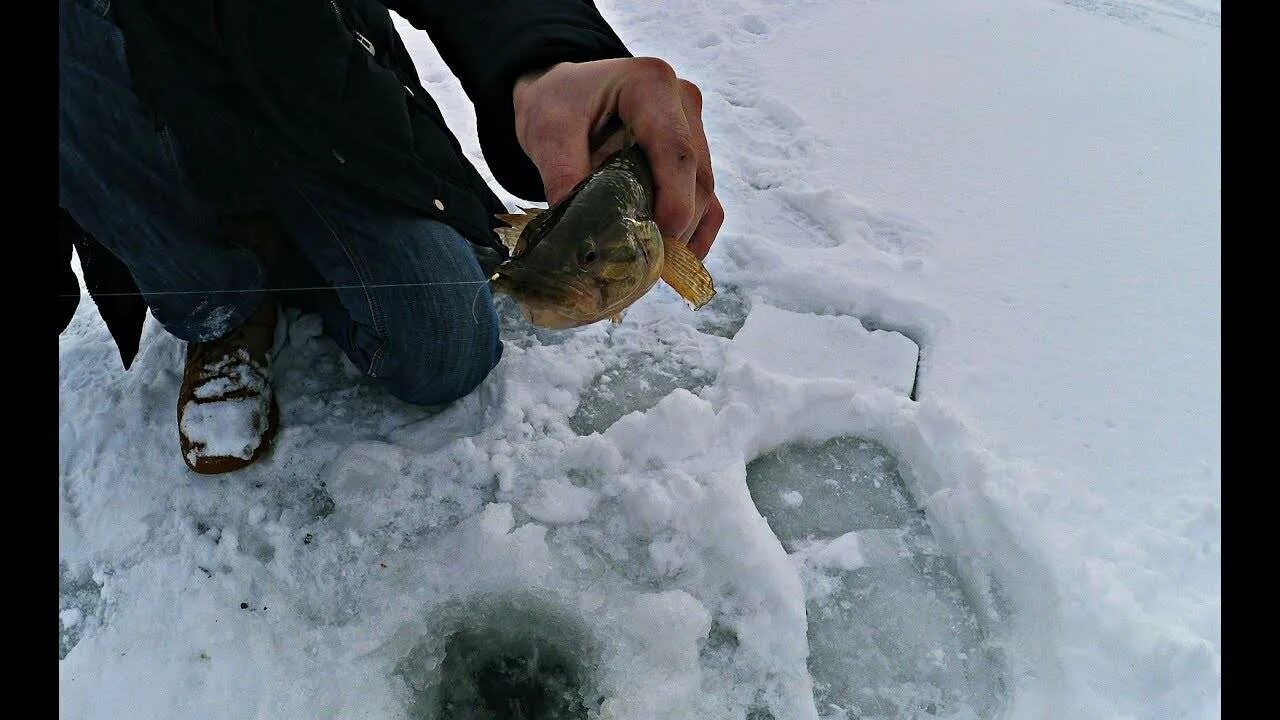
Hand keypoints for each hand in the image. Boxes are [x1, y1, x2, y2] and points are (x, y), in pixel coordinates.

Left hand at [512, 57, 722, 259]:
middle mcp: (684, 104)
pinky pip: (709, 201)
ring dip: (685, 235)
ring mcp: (695, 130)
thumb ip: (562, 175)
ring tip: (651, 270)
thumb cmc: (558, 103)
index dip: (675, 202)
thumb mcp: (547, 131)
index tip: (657, 242)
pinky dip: (694, 235)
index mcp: (652, 85)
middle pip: (697, 177)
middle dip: (676, 228)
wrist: (563, 93)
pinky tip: (671, 263)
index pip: (677, 151)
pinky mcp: (695, 158)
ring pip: (706, 193)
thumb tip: (580, 237)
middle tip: (645, 269)